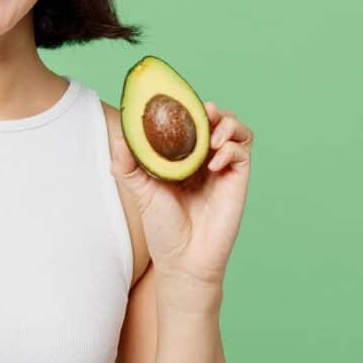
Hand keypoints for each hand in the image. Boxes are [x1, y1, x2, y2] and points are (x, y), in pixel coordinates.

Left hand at [109, 100, 252, 291]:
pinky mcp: (237, 181)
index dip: (187, 108)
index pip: (189, 122)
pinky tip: (214, 162)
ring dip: (226, 124)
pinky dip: (231, 148)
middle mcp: (204, 159)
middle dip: (210, 110)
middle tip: (201, 111)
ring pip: (236, 130)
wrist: (182, 260)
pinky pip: (242, 153)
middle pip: (215, 119)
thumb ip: (128, 165)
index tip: (176, 102)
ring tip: (211, 136)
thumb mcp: (139, 191)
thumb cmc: (162, 227)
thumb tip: (120, 137)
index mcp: (181, 157)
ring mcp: (222, 170)